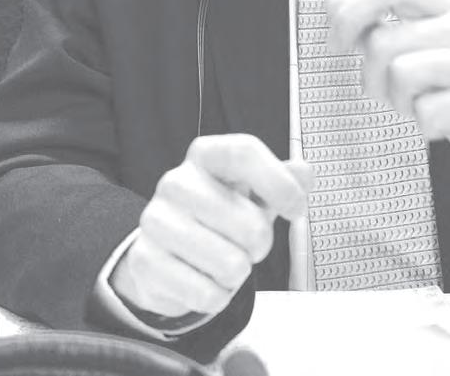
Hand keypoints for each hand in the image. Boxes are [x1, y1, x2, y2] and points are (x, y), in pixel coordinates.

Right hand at [110, 134, 311, 321]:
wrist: (163, 249)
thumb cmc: (215, 216)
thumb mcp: (250, 194)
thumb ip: (281, 182)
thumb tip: (304, 172)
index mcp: (203, 157)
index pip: (243, 152)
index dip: (279, 182)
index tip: (296, 209)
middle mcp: (175, 182)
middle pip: (250, 224)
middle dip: (261, 247)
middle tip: (247, 245)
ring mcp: (156, 220)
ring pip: (231, 264)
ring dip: (237, 274)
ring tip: (222, 261)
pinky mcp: (145, 261)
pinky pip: (207, 294)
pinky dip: (217, 297)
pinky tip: (203, 280)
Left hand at [329, 0, 449, 228]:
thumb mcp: (415, 54)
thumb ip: (374, 27)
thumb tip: (335, 1)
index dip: (351, 15)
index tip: (336, 45)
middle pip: (383, 40)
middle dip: (373, 78)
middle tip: (396, 96)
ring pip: (401, 74)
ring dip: (400, 103)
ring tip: (424, 108)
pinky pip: (426, 112)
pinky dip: (425, 126)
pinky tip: (448, 125)